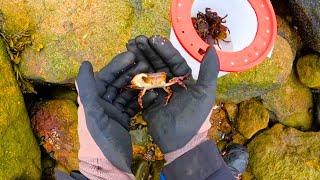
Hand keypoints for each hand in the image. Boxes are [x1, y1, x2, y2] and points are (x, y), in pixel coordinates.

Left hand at [76, 52, 153, 175]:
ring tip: (152, 74)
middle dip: (130, 72)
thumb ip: (87, 89)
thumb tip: (84, 64)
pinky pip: (133, 104)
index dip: (117, 65)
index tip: (132, 55)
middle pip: (117, 83)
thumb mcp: (93, 115)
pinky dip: (142, 98)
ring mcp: (114, 112)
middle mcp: (102, 104)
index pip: (105, 77)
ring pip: (126, 92)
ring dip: (138, 83)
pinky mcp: (124, 120)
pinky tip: (153, 92)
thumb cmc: (100, 141)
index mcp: (93, 101)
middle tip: (145, 62)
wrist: (110, 168)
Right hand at [127, 35, 218, 152]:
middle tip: (136, 40)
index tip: (153, 39)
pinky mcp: (147, 100)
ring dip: (139, 59)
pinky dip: (133, 76)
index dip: (163, 48)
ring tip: (129, 47)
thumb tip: (211, 48)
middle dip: (148, 50)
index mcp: (184, 78)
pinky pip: (140, 85)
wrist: (181, 141)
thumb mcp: (205, 93)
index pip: (172, 59)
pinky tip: (126, 66)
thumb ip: (209, 71)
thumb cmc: (194, 116)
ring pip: (147, 71)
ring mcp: (157, 90)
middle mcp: (170, 81)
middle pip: (158, 62)